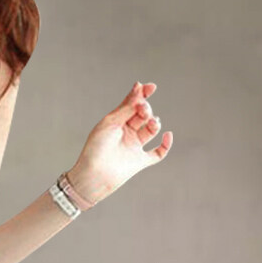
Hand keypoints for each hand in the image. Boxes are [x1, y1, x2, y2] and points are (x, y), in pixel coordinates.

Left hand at [67, 81, 172, 204]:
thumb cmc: (96, 148)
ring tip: (151, 123)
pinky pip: (159, 153)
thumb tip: (139, 88)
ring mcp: (133, 147)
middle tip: (142, 110)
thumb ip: (126, 107)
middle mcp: (125, 133)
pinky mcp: (140, 161)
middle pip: (143, 115)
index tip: (151, 87)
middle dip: (146, 109)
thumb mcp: (110, 122)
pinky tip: (167, 135)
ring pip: (151, 129)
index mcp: (115, 122)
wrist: (94, 175)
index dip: (142, 94)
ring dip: (154, 123)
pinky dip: (166, 145)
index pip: (132, 105)